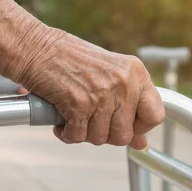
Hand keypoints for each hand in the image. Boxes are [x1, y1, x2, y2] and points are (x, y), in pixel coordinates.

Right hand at [7, 27, 164, 149]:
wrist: (36, 47)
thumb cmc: (68, 58)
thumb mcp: (108, 75)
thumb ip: (127, 106)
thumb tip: (141, 143)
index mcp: (135, 72)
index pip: (155, 115)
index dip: (139, 127)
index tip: (123, 125)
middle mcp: (123, 83)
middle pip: (125, 135)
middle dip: (105, 134)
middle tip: (90, 119)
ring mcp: (102, 94)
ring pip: (100, 139)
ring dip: (83, 133)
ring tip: (73, 114)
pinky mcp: (79, 104)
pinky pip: (78, 136)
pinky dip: (67, 133)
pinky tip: (62, 119)